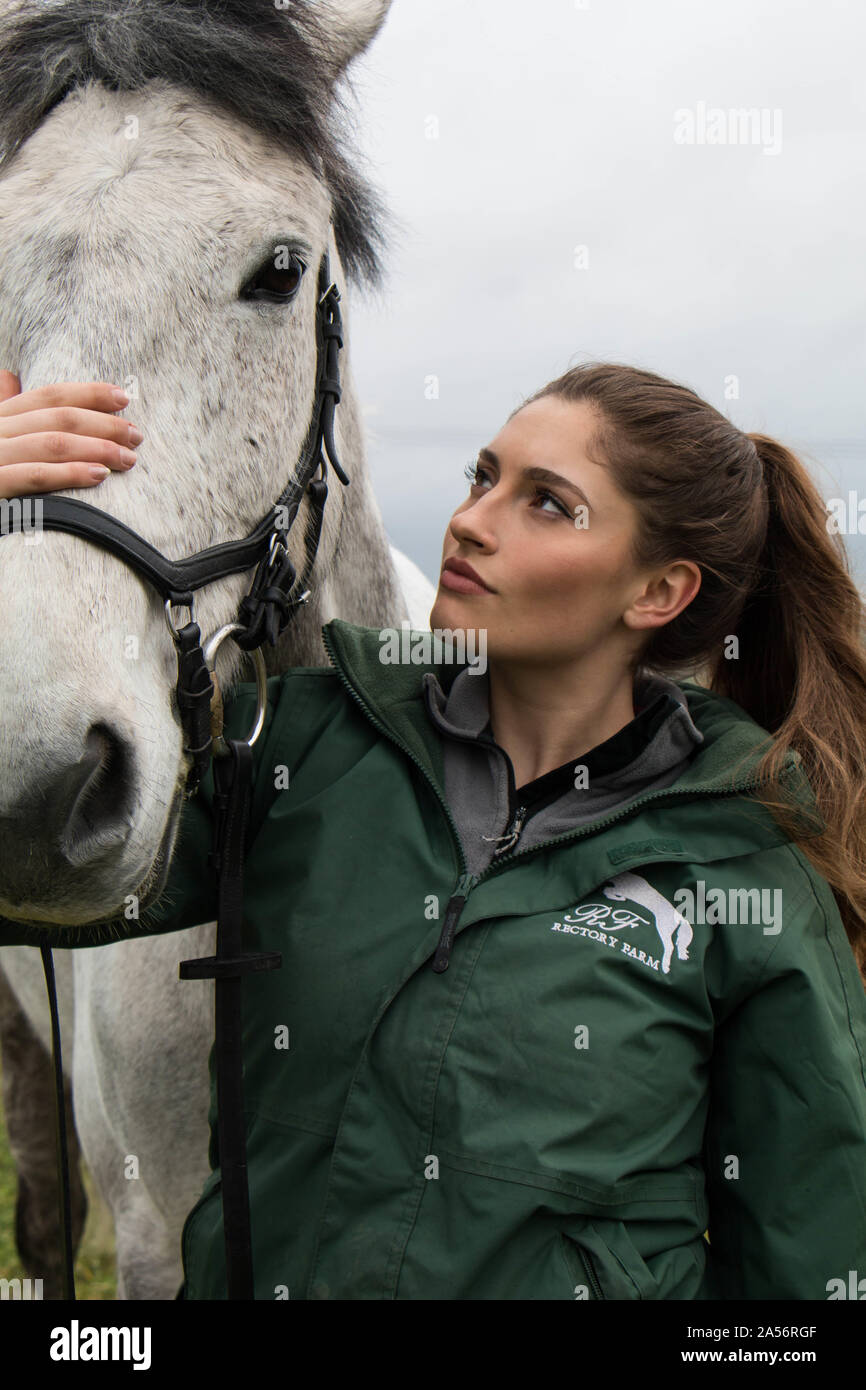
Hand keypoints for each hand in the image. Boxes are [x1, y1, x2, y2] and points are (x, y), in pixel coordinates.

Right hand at [0, 371, 142, 499]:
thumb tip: (10, 376)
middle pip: (60, 418)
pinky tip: (101, 475)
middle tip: (136, 437)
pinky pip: (36, 476)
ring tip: (128, 459)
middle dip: (105, 425)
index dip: (89, 394)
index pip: (50, 396)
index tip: (123, 398)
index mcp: (0, 415)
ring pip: (54, 443)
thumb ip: (2, 405)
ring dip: (98, 449)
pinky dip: (71, 473)